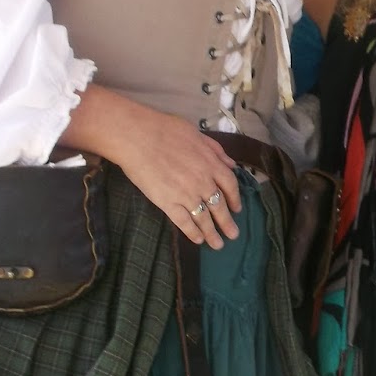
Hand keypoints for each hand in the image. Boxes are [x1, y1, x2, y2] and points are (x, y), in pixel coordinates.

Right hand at [115, 112, 242, 249]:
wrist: (139, 138)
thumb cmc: (165, 130)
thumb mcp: (197, 134)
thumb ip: (216, 150)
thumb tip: (231, 163)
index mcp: (211, 164)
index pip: (230, 185)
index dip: (234, 199)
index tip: (236, 209)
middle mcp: (203, 182)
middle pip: (219, 206)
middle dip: (227, 222)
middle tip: (233, 235)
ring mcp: (186, 194)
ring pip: (204, 218)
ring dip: (212, 233)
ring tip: (217, 245)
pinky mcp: (168, 203)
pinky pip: (184, 222)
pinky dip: (192, 232)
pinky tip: (198, 240)